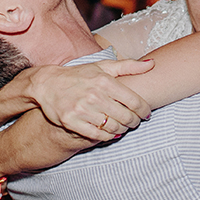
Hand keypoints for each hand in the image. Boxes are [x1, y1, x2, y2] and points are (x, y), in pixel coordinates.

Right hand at [28, 59, 154, 141]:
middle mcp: (94, 95)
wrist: (47, 84)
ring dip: (122, 129)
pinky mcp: (71, 122)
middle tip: (135, 122)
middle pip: (126, 117)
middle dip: (134, 122)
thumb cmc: (78, 75)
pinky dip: (107, 136)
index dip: (144, 111)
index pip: (134, 101)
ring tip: (123, 127)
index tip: (147, 114)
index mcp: (104, 81)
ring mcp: (82, 110)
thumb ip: (129, 66)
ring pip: (113, 127)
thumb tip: (153, 63)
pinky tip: (110, 133)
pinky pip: (97, 135)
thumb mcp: (102, 66)